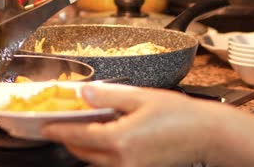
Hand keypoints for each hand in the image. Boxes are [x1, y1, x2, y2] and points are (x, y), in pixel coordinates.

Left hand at [41, 83, 219, 166]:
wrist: (208, 136)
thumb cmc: (181, 115)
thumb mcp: (141, 97)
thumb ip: (108, 95)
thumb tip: (83, 93)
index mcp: (120, 140)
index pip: (77, 137)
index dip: (58, 131)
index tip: (45, 127)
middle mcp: (123, 162)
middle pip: (83, 154)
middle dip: (70, 140)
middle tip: (63, 125)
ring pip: (96, 162)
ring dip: (86, 148)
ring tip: (87, 128)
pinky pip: (112, 165)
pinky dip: (104, 153)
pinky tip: (109, 137)